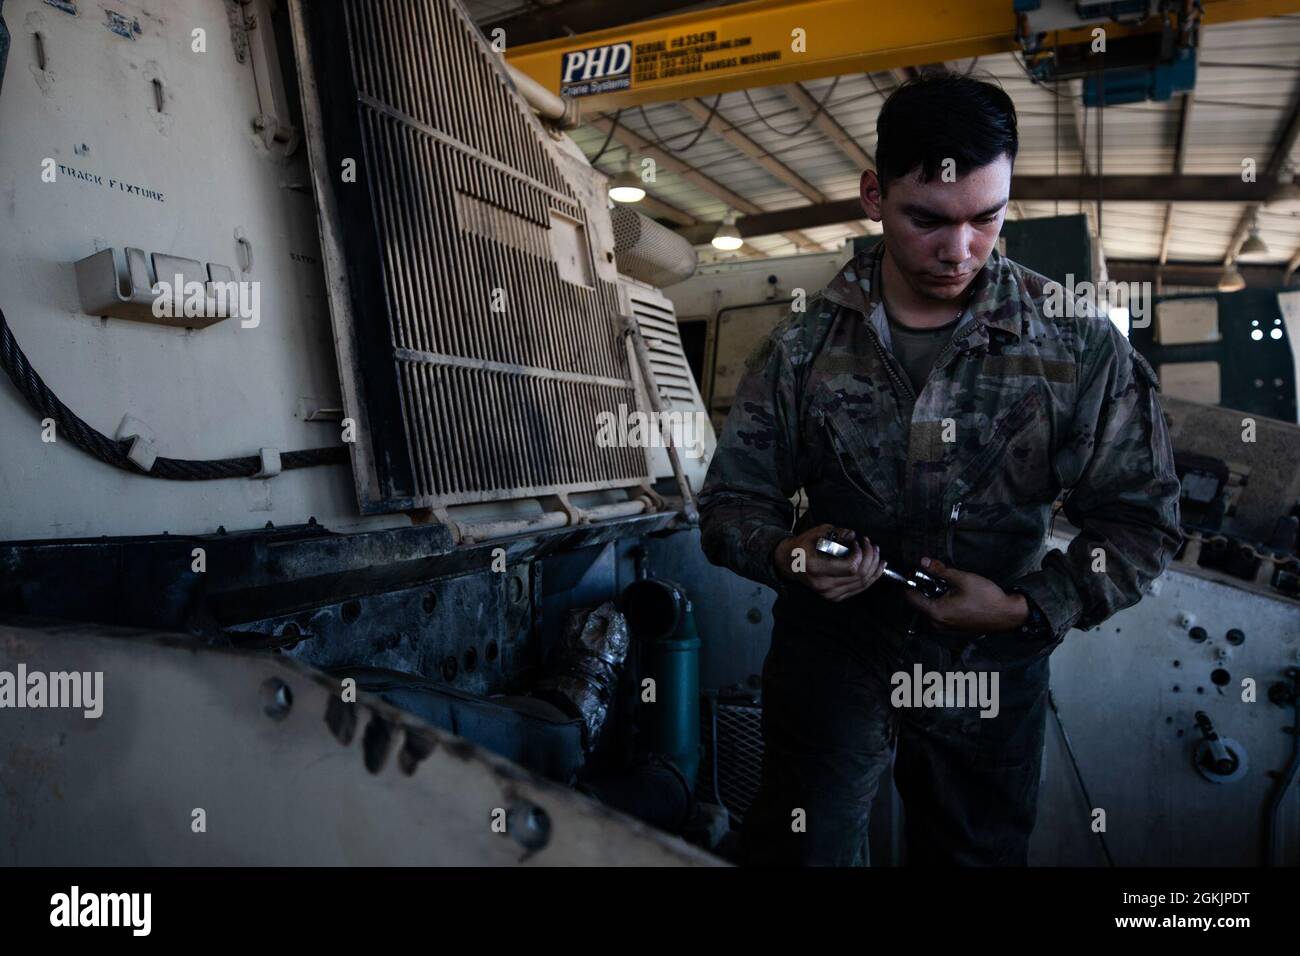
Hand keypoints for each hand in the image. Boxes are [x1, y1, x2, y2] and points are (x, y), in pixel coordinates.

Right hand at [773, 524, 886, 602]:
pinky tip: (878, 566)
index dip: (860, 554)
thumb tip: (853, 535)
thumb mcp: (816, 533)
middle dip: (871, 557)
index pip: (851, 567)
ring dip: (874, 567)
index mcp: (816, 568)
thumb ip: (836, 533)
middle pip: (859, 576)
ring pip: (862, 583)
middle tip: (871, 544)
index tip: (858, 542)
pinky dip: (872, 577)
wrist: (789, 563)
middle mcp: (823, 585)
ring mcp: (829, 594)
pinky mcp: (835, 597)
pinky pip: (859, 589)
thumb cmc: (802, 546)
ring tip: (876, 552)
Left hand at [902, 558, 1029, 632]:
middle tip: (940, 579)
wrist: (1008, 615)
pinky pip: (942, 617)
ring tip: (952, 589)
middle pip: (921, 604)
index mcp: (936, 612)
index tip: (916, 573)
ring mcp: (946, 630)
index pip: (911, 597)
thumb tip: (923, 562)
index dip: (911, 583)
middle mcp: (938, 624)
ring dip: (936, 598)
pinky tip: (958, 599)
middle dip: (926, 590)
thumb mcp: (962, 579)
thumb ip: (940, 571)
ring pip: (931, 610)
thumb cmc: (986, 597)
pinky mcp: (954, 631)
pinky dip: (944, 607)